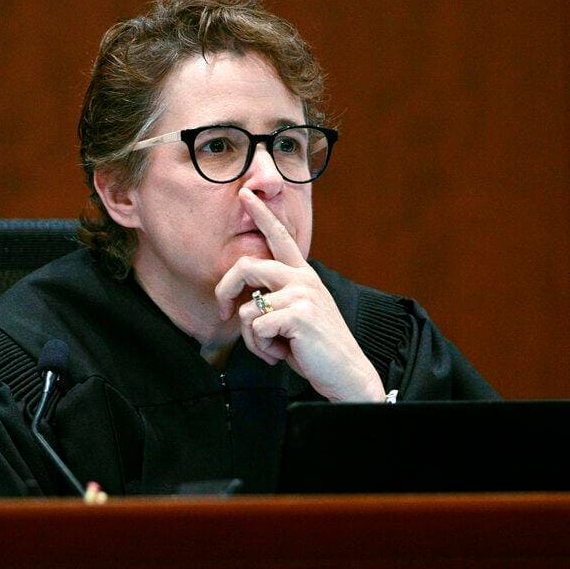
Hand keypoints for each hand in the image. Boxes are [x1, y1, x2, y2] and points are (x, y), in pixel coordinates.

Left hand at [214, 188, 385, 402]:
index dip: (261, 214)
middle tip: (223, 313)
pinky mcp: (297, 314)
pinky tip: (284, 354)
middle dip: (224, 291)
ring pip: (247, 309)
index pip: (280, 236)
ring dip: (253, 338)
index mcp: (303, 275)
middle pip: (246, 267)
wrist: (346, 373)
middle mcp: (302, 278)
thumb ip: (275, 299)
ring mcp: (301, 294)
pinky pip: (255, 328)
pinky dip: (262, 348)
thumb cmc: (316, 348)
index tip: (247, 194)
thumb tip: (242, 302)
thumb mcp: (296, 315)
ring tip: (275, 347)